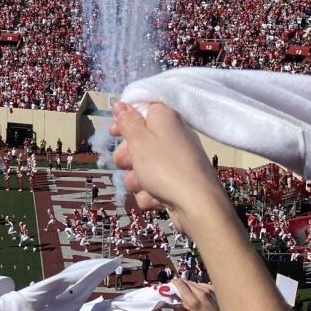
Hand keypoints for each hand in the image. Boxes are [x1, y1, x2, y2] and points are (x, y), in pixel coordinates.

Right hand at [110, 103, 224, 230]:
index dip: (125, 120)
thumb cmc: (165, 167)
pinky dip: (150, 192)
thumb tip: (121, 105)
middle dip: (127, 156)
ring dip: (136, 178)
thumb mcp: (139, 141)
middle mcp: (173, 136)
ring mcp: (176, 162)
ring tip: (142, 185)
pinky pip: (154, 184)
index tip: (114, 133)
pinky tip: (155, 198)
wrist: (197, 205)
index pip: (142, 110)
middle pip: (140, 141)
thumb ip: (128, 123)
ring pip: (143, 167)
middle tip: (126, 163)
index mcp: (166, 119)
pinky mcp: (177, 183)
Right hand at [173, 280, 228, 310]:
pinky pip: (201, 284)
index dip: (173, 283)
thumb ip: (184, 304)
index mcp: (194, 301)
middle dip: (180, 285)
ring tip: (191, 294)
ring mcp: (209, 289)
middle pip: (186, 282)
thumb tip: (177, 295)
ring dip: (189, 287)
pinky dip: (198, 288)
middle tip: (178, 290)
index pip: (180, 284)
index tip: (171, 285)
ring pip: (193, 282)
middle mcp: (201, 293)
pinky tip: (200, 295)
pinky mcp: (214, 288)